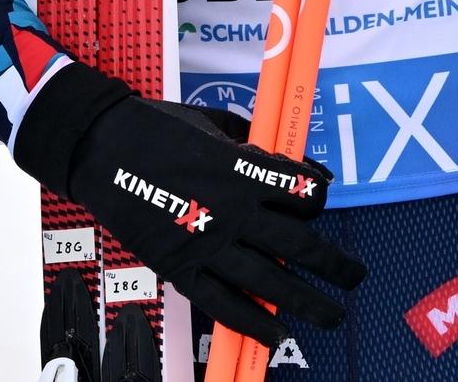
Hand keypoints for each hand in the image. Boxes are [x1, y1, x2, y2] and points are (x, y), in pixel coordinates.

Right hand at [17, 60, 364, 345]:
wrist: (102, 146)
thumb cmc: (159, 127)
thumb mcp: (216, 122)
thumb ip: (256, 144)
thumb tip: (291, 161)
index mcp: (244, 168)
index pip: (304, 192)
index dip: (320, 197)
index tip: (321, 201)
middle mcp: (234, 210)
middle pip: (300, 245)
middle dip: (335, 264)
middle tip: (355, 275)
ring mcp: (207, 242)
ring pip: (270, 281)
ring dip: (308, 302)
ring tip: (332, 315)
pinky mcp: (180, 266)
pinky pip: (223, 303)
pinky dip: (253, 322)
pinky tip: (276, 335)